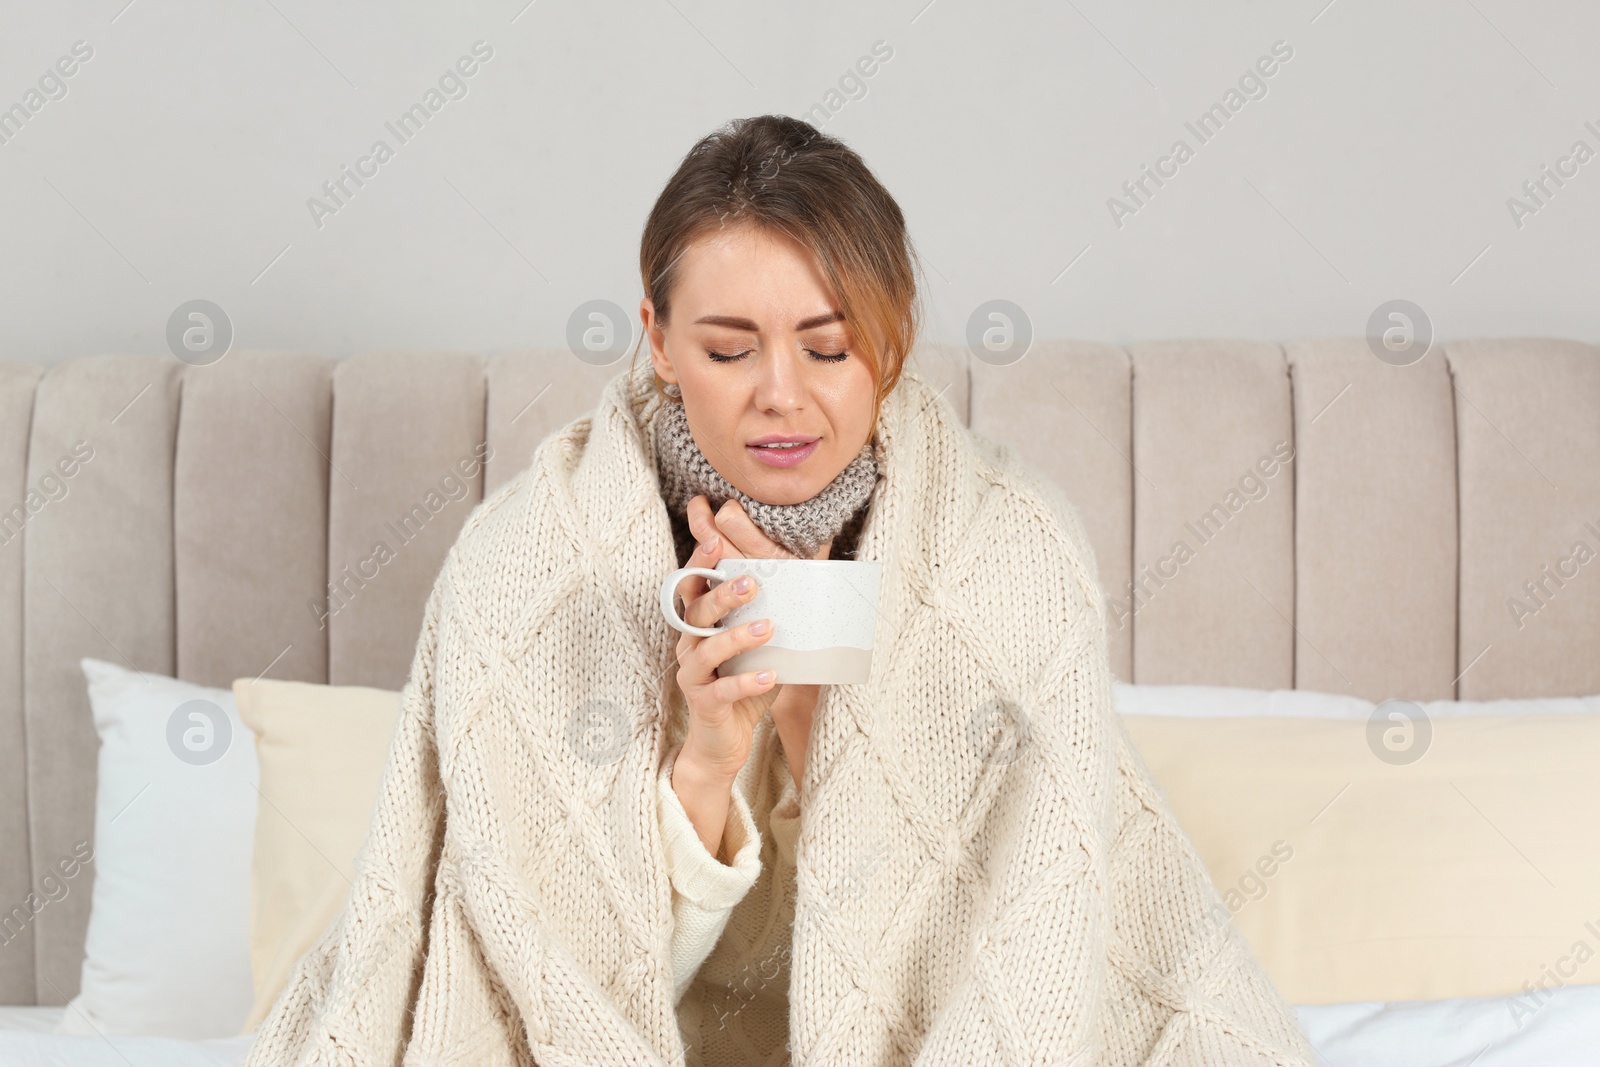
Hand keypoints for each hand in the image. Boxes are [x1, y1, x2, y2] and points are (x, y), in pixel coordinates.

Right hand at [676, 495, 824, 789]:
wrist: (723, 742)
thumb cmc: (744, 685)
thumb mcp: (760, 647)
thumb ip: (773, 614)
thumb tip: (816, 574)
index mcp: (700, 625)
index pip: (693, 587)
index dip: (699, 563)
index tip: (713, 538)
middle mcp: (689, 645)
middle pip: (696, 612)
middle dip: (722, 595)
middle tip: (752, 583)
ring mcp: (692, 675)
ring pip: (707, 650)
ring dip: (737, 637)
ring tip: (768, 628)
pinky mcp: (703, 702)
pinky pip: (723, 691)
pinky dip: (747, 682)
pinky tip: (771, 676)